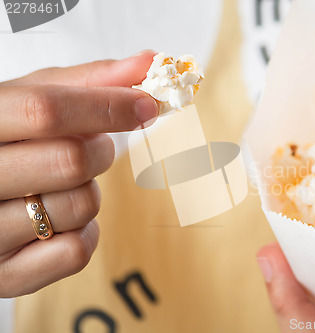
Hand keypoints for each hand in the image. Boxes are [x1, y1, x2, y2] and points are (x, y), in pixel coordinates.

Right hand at [0, 50, 157, 296]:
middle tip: (91, 147)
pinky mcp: (4, 276)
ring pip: (80, 206)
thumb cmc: (7, 140)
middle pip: (72, 161)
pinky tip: (60, 220)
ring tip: (61, 184)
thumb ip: (87, 82)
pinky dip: (85, 233)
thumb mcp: (29, 99)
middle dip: (100, 151)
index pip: (47, 111)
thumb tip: (148, 63)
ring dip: (90, 191)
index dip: (108, 106)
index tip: (147, 106)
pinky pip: (76, 252)